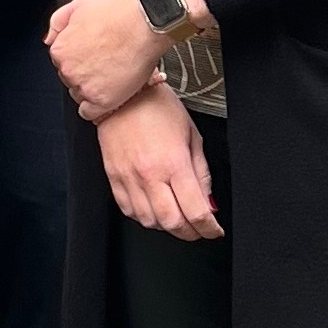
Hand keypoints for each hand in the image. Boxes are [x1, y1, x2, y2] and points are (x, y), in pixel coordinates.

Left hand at [47, 0, 164, 120]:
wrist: (143, 24)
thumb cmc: (117, 13)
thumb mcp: (79, 5)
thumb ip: (58, 22)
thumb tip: (49, 39)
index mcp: (60, 49)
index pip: (63, 62)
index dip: (79, 59)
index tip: (93, 57)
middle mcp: (68, 69)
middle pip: (71, 79)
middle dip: (85, 74)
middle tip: (105, 65)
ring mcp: (84, 86)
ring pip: (80, 96)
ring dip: (93, 90)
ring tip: (112, 77)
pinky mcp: (101, 101)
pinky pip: (90, 113)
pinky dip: (98, 107)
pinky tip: (109, 95)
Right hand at [97, 78, 220, 240]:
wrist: (123, 94)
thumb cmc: (158, 107)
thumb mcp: (192, 135)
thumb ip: (202, 172)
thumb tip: (208, 200)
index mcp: (174, 162)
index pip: (196, 211)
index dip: (209, 228)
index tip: (214, 230)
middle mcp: (150, 174)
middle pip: (173, 223)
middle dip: (190, 233)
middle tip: (198, 229)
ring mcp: (129, 178)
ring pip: (149, 222)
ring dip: (167, 226)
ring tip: (176, 217)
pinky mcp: (113, 178)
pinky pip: (128, 210)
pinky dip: (144, 217)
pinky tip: (153, 209)